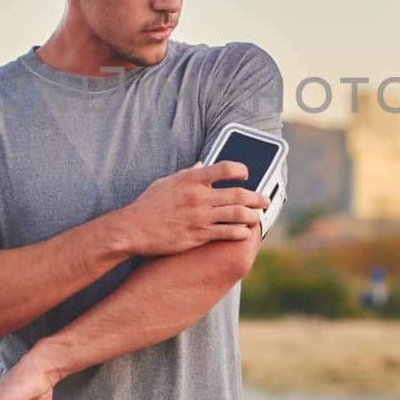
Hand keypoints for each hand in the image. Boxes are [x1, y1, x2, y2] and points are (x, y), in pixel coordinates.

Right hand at [116, 161, 271, 257]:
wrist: (134, 229)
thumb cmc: (148, 205)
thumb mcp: (166, 182)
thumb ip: (187, 174)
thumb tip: (201, 165)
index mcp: (192, 179)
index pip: (225, 168)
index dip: (241, 170)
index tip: (247, 175)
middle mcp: (199, 196)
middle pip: (239, 194)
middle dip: (257, 197)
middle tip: (265, 200)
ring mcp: (200, 216)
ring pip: (237, 214)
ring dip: (253, 215)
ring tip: (258, 217)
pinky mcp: (199, 235)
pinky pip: (227, 232)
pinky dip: (240, 232)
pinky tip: (245, 232)